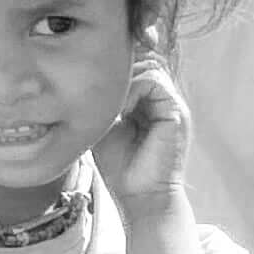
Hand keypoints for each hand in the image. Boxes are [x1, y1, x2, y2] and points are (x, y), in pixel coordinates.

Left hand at [95, 56, 193, 213]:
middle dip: (119, 66)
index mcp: (148, 100)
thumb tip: (77, 80)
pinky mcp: (176, 112)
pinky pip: (155, 82)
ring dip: (124, 78)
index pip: (137, 63)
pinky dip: (133, 89)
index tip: (91, 75)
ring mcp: (171, 103)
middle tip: (96, 85)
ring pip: (150, 66)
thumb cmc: (120, 166)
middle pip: (145, 57)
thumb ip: (98, 102)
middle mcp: (162, 98)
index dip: (116, 63)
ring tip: (108, 103)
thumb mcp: (101, 126)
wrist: (139, 195)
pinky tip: (119, 110)